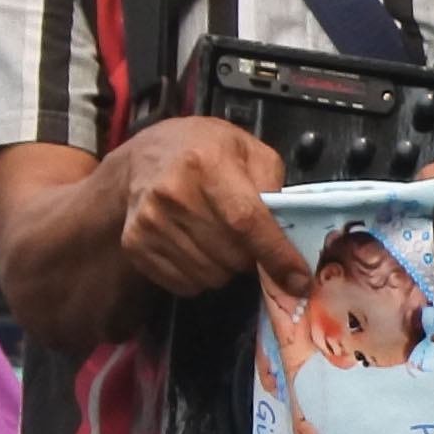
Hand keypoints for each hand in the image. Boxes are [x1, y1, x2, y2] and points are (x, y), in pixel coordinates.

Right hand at [103, 114, 304, 300]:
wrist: (144, 157)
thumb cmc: (203, 151)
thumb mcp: (248, 150)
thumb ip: (274, 187)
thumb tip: (289, 238)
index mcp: (206, 164)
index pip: (247, 221)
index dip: (276, 255)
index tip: (298, 279)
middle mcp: (173, 194)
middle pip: (232, 256)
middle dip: (250, 256)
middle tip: (244, 234)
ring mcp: (150, 222)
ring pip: (211, 276)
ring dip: (225, 266)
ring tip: (217, 236)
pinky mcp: (135, 245)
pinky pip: (186, 284)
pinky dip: (200, 274)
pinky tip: (196, 245)